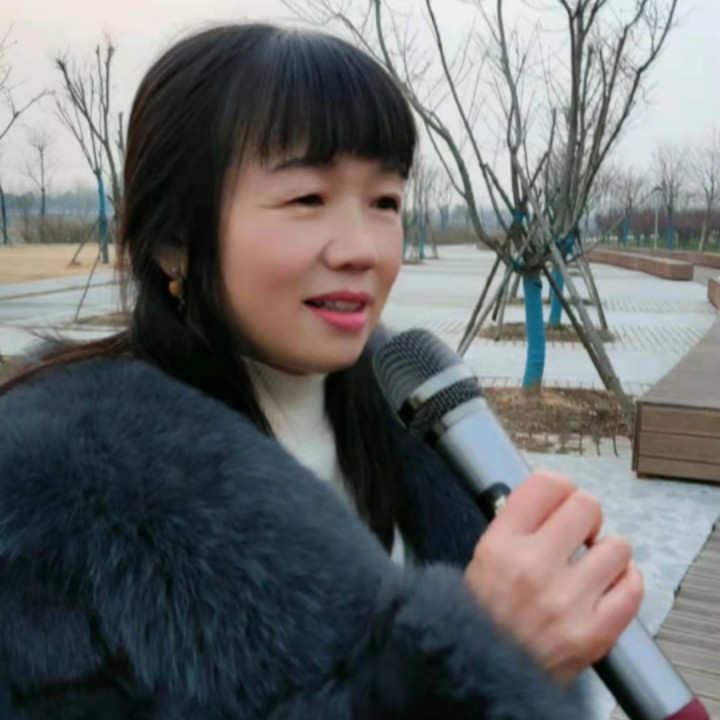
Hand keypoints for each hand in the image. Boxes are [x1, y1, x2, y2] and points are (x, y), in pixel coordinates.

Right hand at [464, 472, 643, 684]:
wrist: (482, 676)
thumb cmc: (483, 617)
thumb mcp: (481, 559)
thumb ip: (515, 526)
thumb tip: (552, 497)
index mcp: (500, 545)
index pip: (546, 485)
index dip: (560, 487)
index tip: (561, 499)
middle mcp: (532, 567)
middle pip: (586, 505)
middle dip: (586, 515)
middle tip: (578, 532)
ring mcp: (566, 602)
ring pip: (618, 546)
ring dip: (608, 552)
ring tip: (592, 565)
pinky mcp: (593, 634)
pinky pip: (632, 587)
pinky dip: (626, 582)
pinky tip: (608, 586)